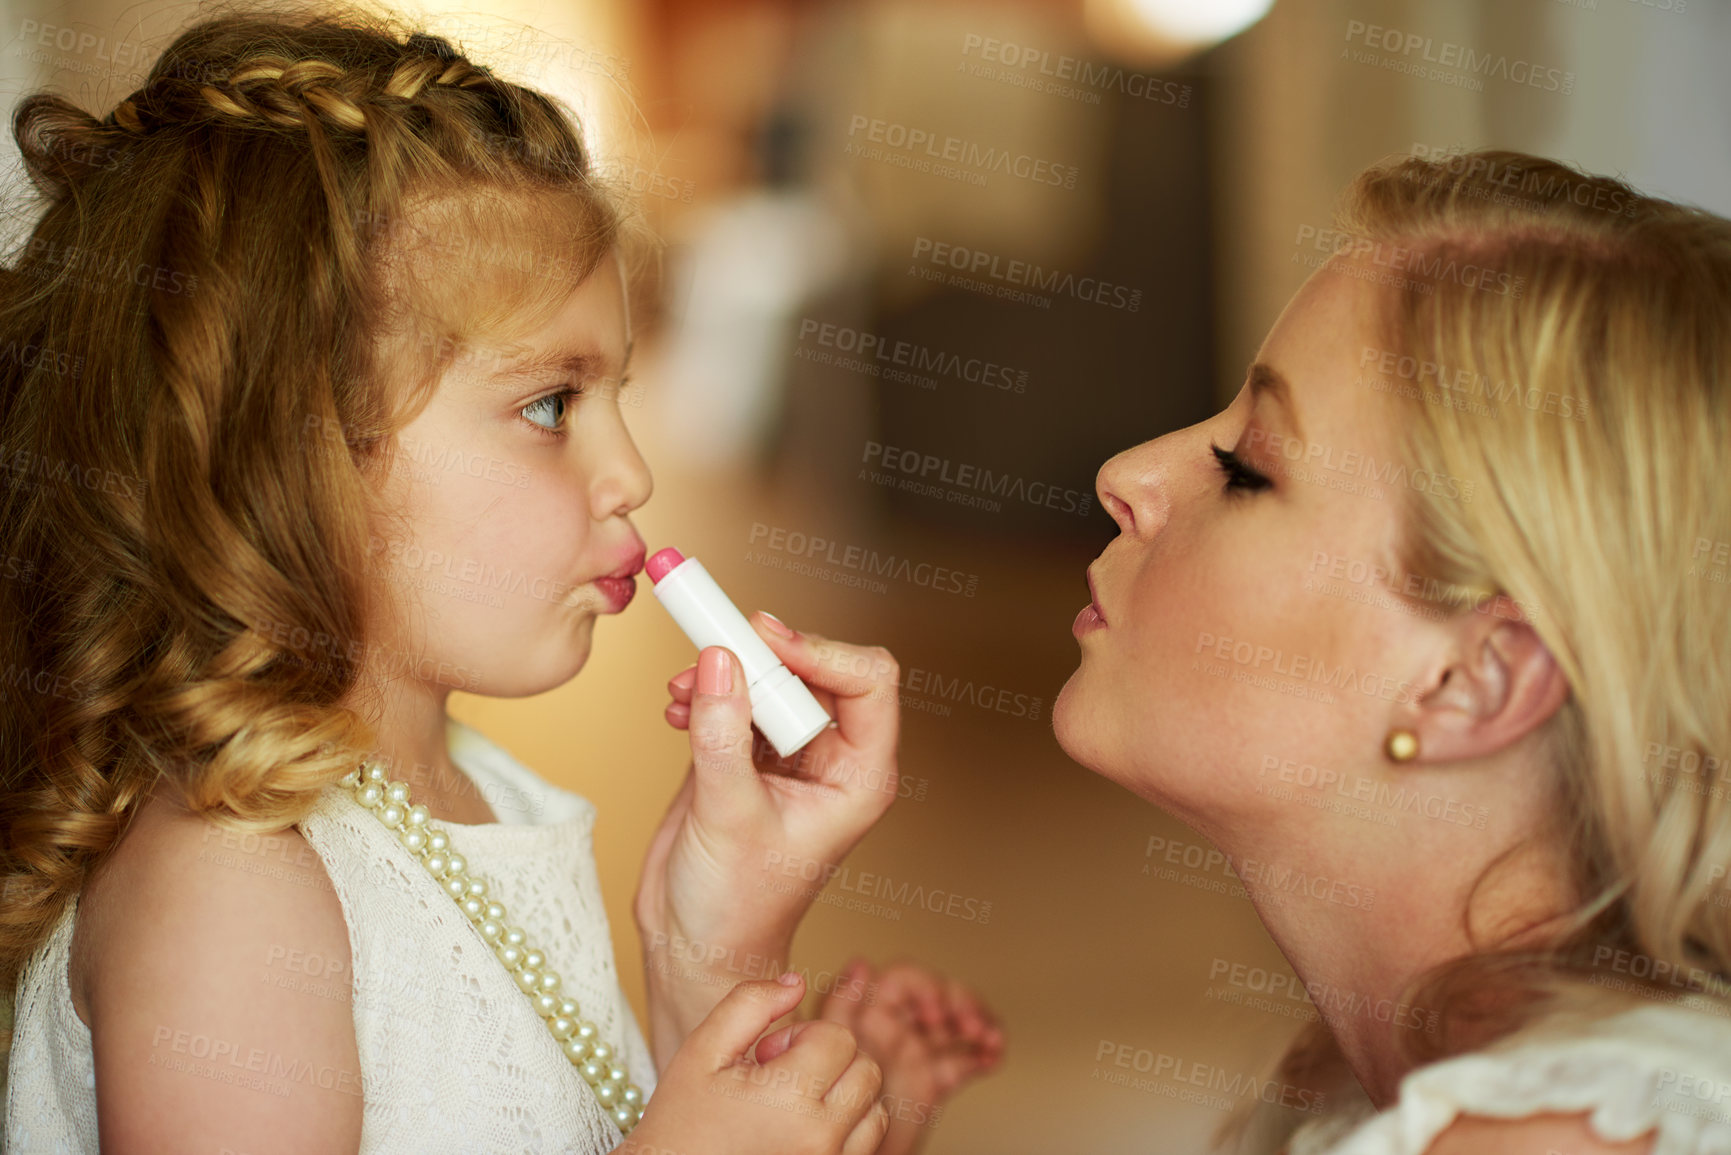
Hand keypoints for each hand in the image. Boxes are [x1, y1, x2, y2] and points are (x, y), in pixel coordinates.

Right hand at [621, 974, 888, 1154]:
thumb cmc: (681, 1121)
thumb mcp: (702, 1050)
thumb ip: (750, 1003)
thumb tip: (796, 981)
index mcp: (790, 1099)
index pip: (839, 1039)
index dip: (802, 1035)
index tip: (767, 1055)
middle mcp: (820, 1138)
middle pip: (866, 1070)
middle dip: (829, 1060)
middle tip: (780, 1076)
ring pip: (875, 1110)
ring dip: (844, 1094)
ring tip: (794, 1103)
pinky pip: (864, 1145)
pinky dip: (847, 1127)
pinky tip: (803, 1125)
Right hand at [635, 612, 902, 1060]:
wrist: (694, 945)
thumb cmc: (736, 909)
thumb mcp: (729, 817)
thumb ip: (723, 736)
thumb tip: (719, 661)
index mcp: (859, 776)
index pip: (869, 682)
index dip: (821, 650)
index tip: (766, 640)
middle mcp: (831, 759)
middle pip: (813, 670)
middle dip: (761, 657)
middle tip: (711, 653)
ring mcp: (787, 755)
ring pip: (770, 679)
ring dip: (726, 672)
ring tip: (682, 689)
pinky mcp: (745, 755)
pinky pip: (734, 698)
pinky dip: (704, 692)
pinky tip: (676, 709)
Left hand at [758, 959, 1003, 1154]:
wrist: (838, 1144)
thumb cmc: (818, 1096)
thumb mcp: (825, 1045)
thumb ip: (838, 1003)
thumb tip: (860, 963)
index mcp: (869, 1010)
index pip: (906, 980)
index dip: (926, 987)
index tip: (934, 1010)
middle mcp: (895, 1025)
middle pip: (939, 996)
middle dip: (960, 1004)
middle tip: (969, 1026)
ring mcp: (916, 1049)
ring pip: (957, 1024)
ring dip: (980, 1023)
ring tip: (989, 1038)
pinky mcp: (933, 1077)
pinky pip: (964, 1058)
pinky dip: (983, 1053)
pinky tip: (993, 1056)